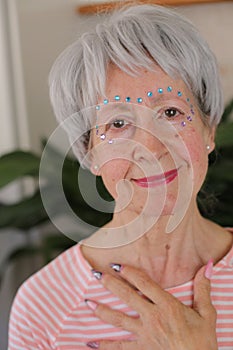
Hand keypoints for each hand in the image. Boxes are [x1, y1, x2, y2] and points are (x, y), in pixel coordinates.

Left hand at [86, 262, 217, 349]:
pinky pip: (120, 347)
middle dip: (110, 284)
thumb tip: (207, 266)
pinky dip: (105, 345)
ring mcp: (145, 334)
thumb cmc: (202, 340)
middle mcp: (153, 317)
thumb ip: (203, 288)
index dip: (129, 272)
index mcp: (167, 306)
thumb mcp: (206, 313)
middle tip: (96, 274)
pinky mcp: (143, 349)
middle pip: (127, 297)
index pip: (144, 284)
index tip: (117, 264)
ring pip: (119, 319)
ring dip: (102, 310)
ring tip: (87, 302)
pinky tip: (91, 342)